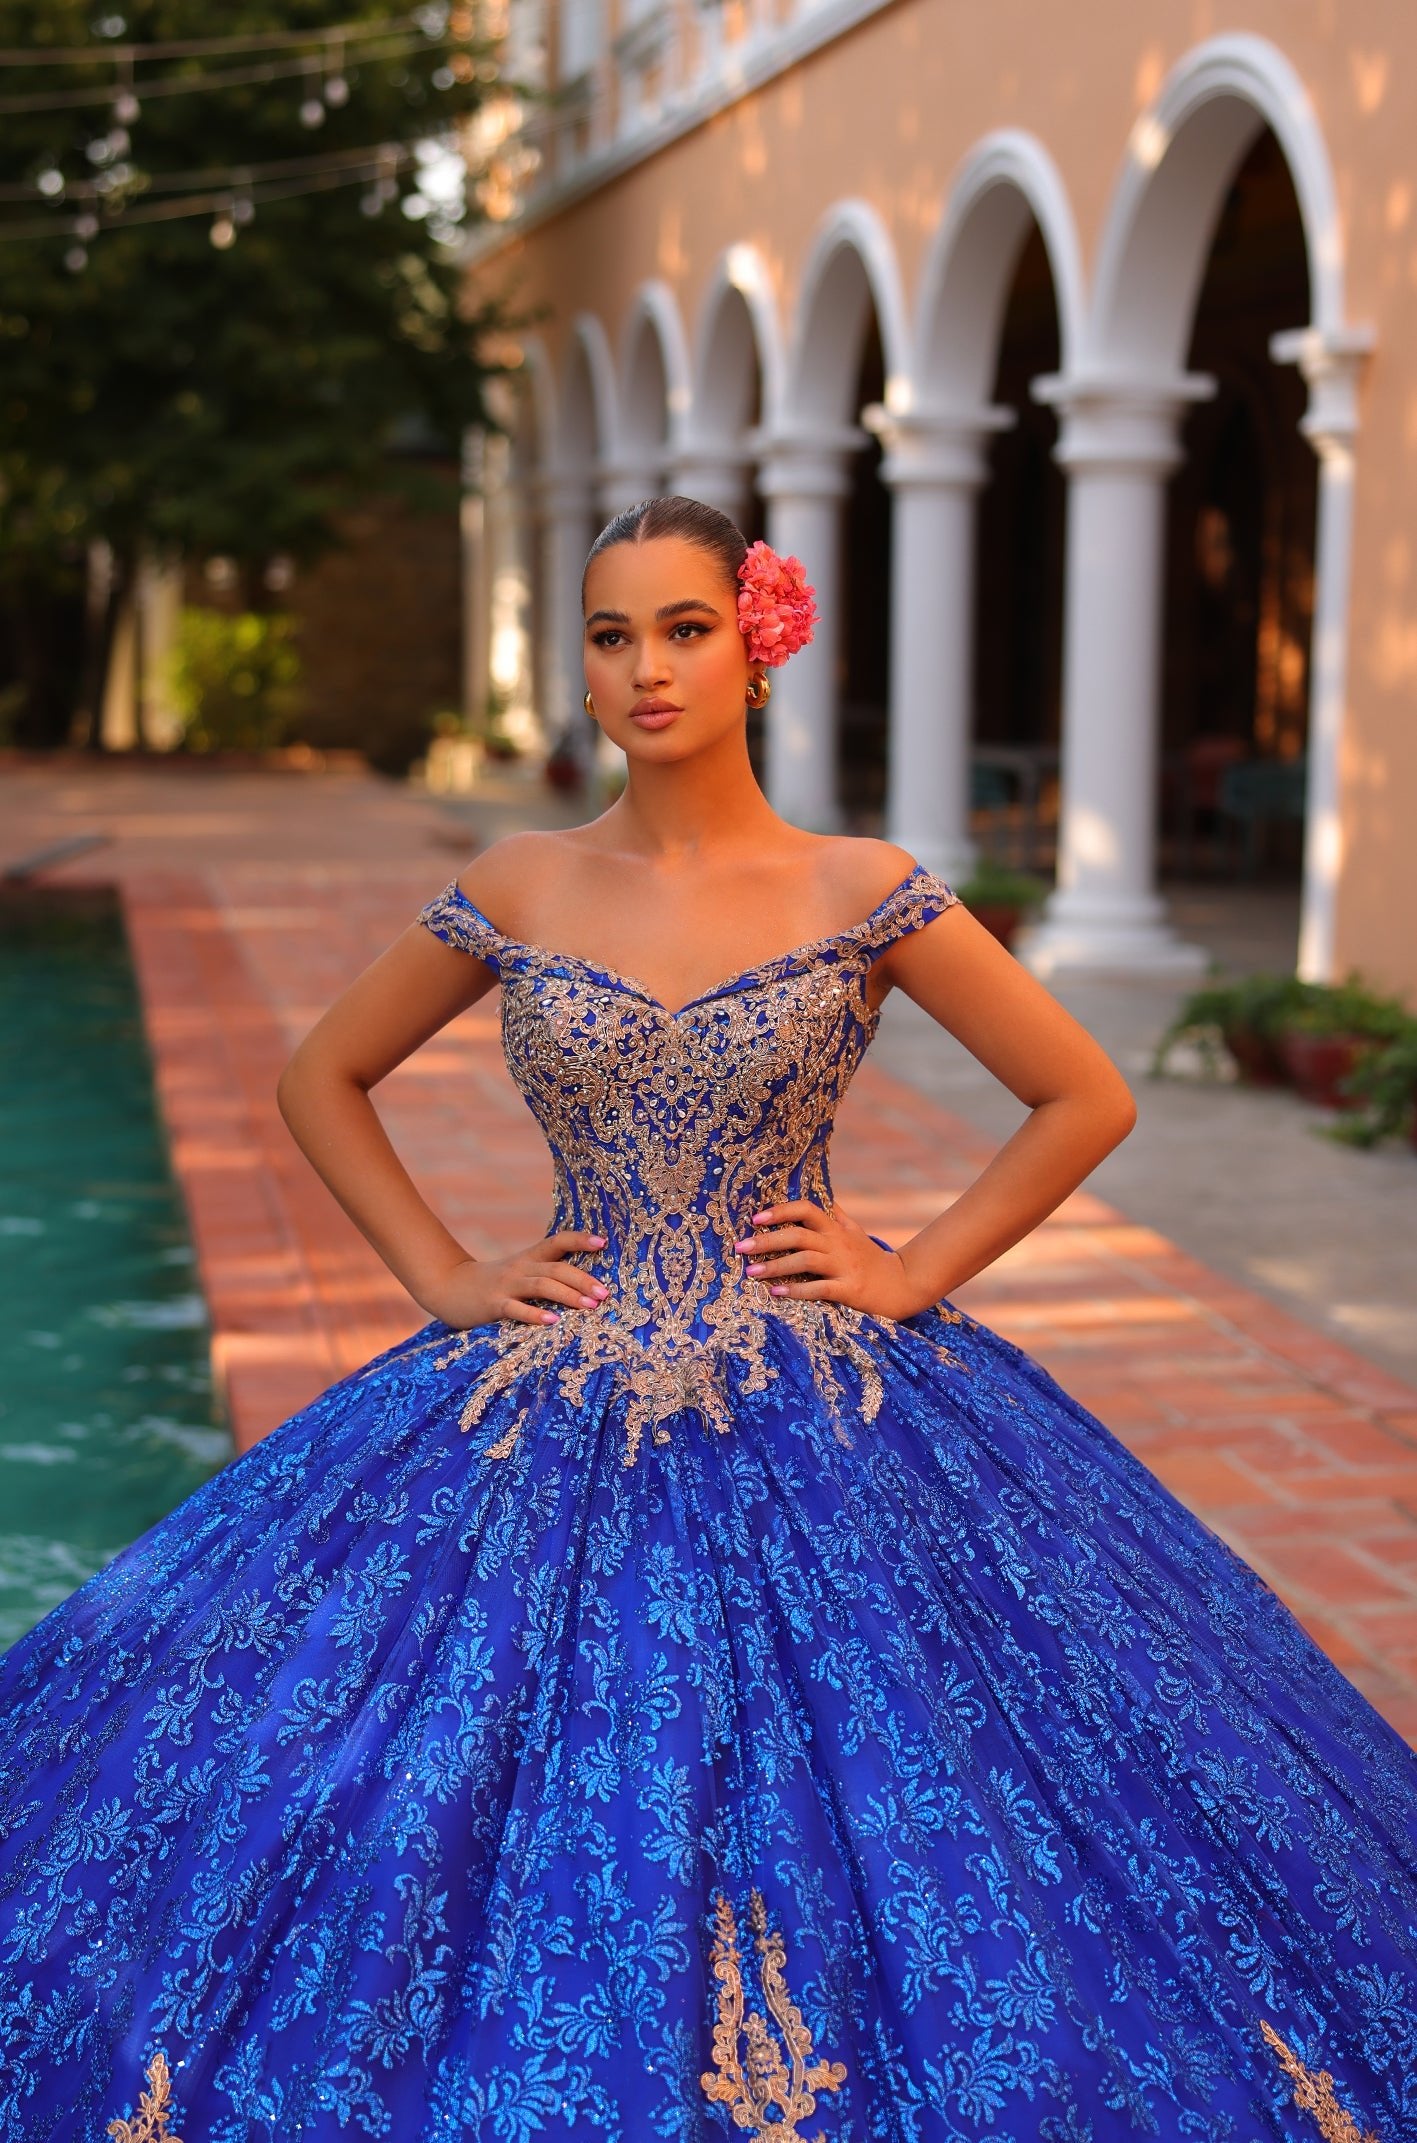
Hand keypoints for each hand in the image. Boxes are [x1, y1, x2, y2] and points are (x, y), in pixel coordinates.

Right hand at [419, 1231, 609, 1328]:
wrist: (448, 1287)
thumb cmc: (493, 1283)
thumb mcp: (519, 1272)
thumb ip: (544, 1274)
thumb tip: (584, 1284)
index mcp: (529, 1258)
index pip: (557, 1242)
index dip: (579, 1240)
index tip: (603, 1243)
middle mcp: (521, 1268)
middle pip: (556, 1268)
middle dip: (583, 1279)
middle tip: (605, 1294)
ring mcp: (506, 1285)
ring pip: (541, 1286)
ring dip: (568, 1295)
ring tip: (589, 1305)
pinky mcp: (493, 1304)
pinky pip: (516, 1309)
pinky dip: (535, 1315)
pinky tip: (553, 1321)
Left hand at [733, 1201, 928, 1319]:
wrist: (904, 1285)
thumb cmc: (872, 1259)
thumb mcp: (856, 1233)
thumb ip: (837, 1215)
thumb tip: (822, 1195)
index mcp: (836, 1229)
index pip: (807, 1209)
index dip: (781, 1211)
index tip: (756, 1218)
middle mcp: (838, 1244)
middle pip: (798, 1235)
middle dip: (767, 1240)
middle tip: (741, 1247)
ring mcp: (844, 1267)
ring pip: (805, 1260)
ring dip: (775, 1266)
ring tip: (752, 1272)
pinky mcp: (850, 1290)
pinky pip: (819, 1288)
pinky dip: (796, 1290)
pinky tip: (777, 1293)